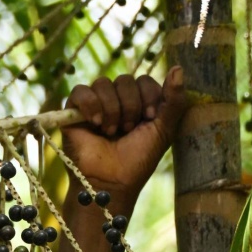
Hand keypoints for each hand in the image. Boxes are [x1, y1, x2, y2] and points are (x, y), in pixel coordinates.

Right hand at [62, 69, 186, 208]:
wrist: (111, 183)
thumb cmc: (137, 161)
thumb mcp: (164, 130)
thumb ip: (174, 101)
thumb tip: (178, 68)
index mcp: (138, 104)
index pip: (144, 80)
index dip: (149, 95)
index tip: (150, 118)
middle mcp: (116, 102)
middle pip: (125, 79)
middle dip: (130, 105)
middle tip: (127, 129)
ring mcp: (94, 106)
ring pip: (103, 83)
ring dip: (111, 108)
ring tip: (110, 131)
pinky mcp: (73, 112)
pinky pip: (80, 90)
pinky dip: (90, 104)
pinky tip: (95, 122)